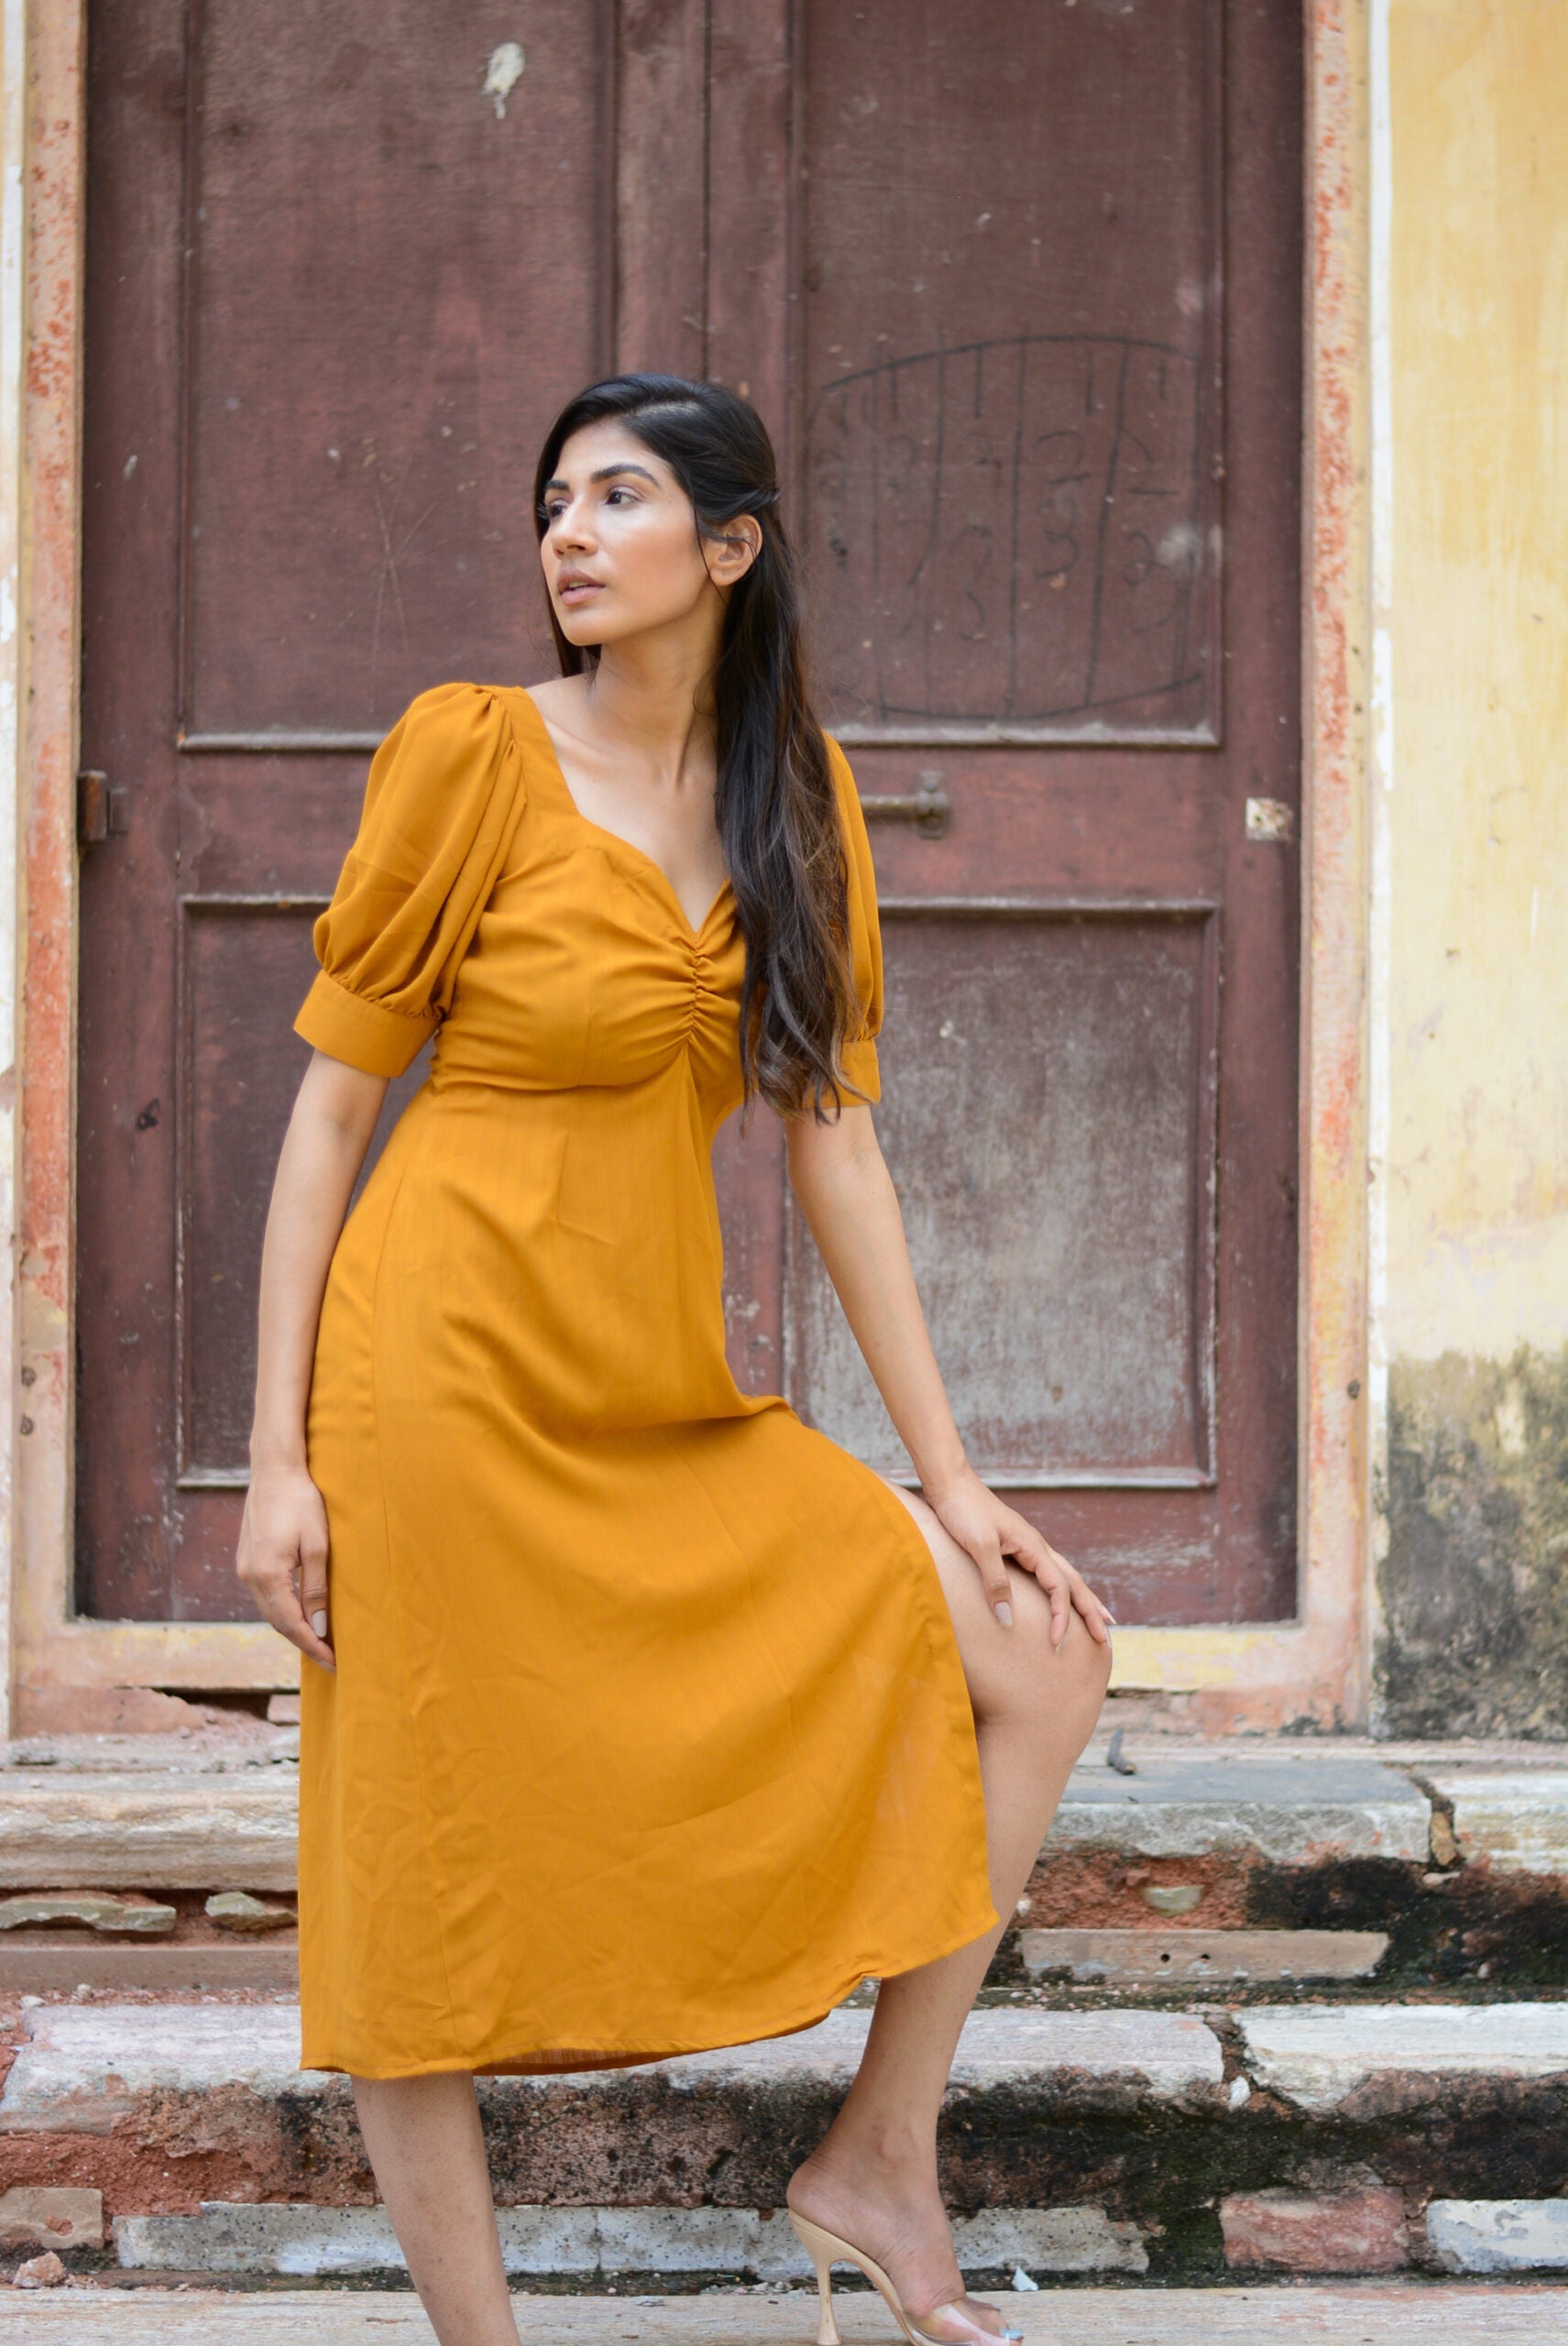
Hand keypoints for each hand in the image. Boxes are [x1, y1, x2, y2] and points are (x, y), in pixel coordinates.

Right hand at [237, 1462, 335, 1671]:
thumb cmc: (301, 1503)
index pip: (291, 1624)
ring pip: (270, 1611)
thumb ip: (316, 1589)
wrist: (274, 1471)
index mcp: (267, 1575)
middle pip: (278, 1622)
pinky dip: (283, 1609)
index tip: (333, 1662)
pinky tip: (301, 1613)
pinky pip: (265, 1596)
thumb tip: (318, 1626)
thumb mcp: (318, 1546)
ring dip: (293, 1627)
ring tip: (319, 1640)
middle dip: (304, 1642)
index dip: (313, 1646)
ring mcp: (244, 1569)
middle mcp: (249, 1577)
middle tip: (330, 1658)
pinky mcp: (246, 1561)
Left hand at [925, 1465, 1114, 1647]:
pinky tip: (1058, 1594)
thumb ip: (994, 1581)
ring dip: (1083, 1598)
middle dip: (1091, 1611)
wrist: (951, 1484)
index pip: (1058, 1588)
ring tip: (1099, 1617)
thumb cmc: (963, 1511)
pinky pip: (1047, 1572)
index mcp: (1033, 1547)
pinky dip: (1061, 1588)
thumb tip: (1007, 1620)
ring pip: (1064, 1576)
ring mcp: (1028, 1546)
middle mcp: (1037, 1546)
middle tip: (1106, 1638)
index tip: (1056, 1643)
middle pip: (1074, 1582)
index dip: (1061, 1617)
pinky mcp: (1015, 1547)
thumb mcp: (979, 1546)